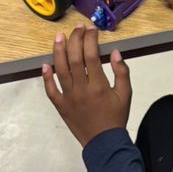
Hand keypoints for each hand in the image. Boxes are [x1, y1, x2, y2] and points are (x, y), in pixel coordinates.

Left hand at [43, 24, 131, 146]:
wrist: (104, 143)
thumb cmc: (115, 118)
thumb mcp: (126, 94)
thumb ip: (122, 72)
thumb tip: (115, 53)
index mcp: (98, 86)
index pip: (91, 55)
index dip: (90, 39)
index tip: (92, 29)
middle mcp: (81, 89)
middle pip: (74, 58)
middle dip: (75, 39)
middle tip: (77, 28)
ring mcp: (68, 97)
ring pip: (60, 70)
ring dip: (58, 51)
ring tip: (58, 37)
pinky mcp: (60, 106)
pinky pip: (50, 90)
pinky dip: (46, 77)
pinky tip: (46, 65)